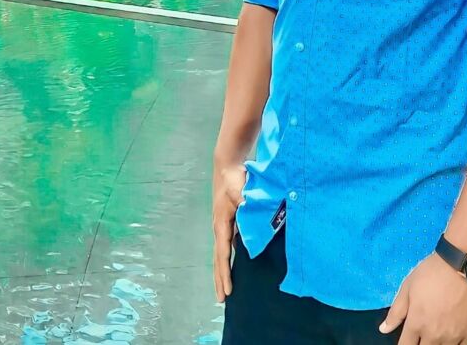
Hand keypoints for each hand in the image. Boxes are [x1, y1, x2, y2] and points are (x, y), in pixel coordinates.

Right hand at [212, 163, 246, 301]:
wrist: (227, 166)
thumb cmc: (233, 178)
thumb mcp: (239, 191)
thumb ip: (244, 204)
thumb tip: (248, 216)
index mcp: (221, 224)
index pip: (223, 254)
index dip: (225, 273)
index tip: (227, 291)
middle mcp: (219, 228)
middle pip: (218, 259)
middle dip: (219, 279)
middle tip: (221, 300)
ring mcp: (222, 226)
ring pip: (221, 254)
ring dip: (222, 271)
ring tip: (224, 289)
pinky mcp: (228, 222)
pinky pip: (227, 245)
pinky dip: (227, 259)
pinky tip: (233, 266)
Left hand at [379, 253, 466, 343]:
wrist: (462, 265)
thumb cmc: (432, 272)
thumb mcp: (408, 286)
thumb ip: (396, 311)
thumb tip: (384, 329)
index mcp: (417, 323)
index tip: (407, 340)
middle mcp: (434, 335)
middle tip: (422, 335)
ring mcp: (453, 336)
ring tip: (437, 336)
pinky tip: (454, 340)